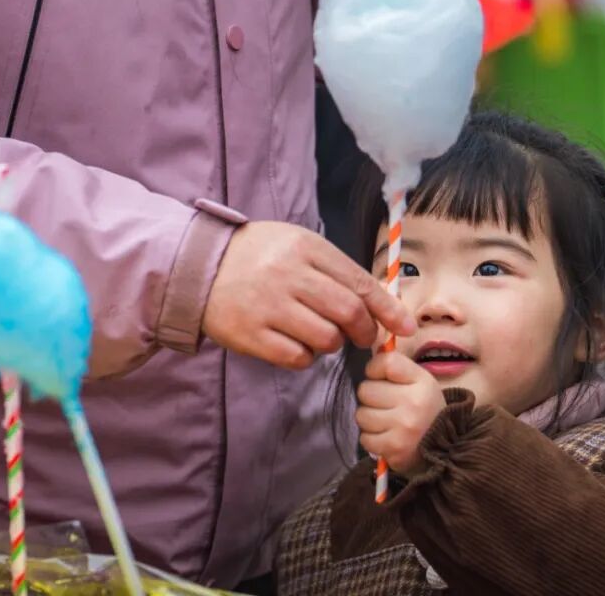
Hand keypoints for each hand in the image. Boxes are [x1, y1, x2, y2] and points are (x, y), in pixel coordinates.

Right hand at [202, 221, 414, 368]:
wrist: (198, 266)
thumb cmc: (258, 256)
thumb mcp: (297, 246)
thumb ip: (336, 270)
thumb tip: (381, 304)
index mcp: (306, 248)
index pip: (360, 283)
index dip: (389, 310)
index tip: (406, 327)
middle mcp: (289, 275)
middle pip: (349, 313)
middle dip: (366, 332)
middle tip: (364, 337)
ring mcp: (269, 306)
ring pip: (327, 339)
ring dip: (333, 344)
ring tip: (320, 334)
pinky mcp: (251, 334)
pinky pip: (297, 358)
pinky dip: (306, 357)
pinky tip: (297, 344)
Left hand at [355, 349, 445, 476]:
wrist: (445, 447)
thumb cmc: (425, 409)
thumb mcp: (419, 382)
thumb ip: (395, 367)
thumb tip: (372, 353)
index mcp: (422, 381)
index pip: (385, 362)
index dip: (375, 369)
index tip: (380, 378)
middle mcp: (414, 402)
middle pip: (365, 390)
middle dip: (371, 398)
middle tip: (385, 405)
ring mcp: (404, 427)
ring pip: (361, 415)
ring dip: (369, 419)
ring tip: (386, 422)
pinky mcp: (394, 448)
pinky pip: (364, 438)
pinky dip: (372, 439)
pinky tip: (386, 437)